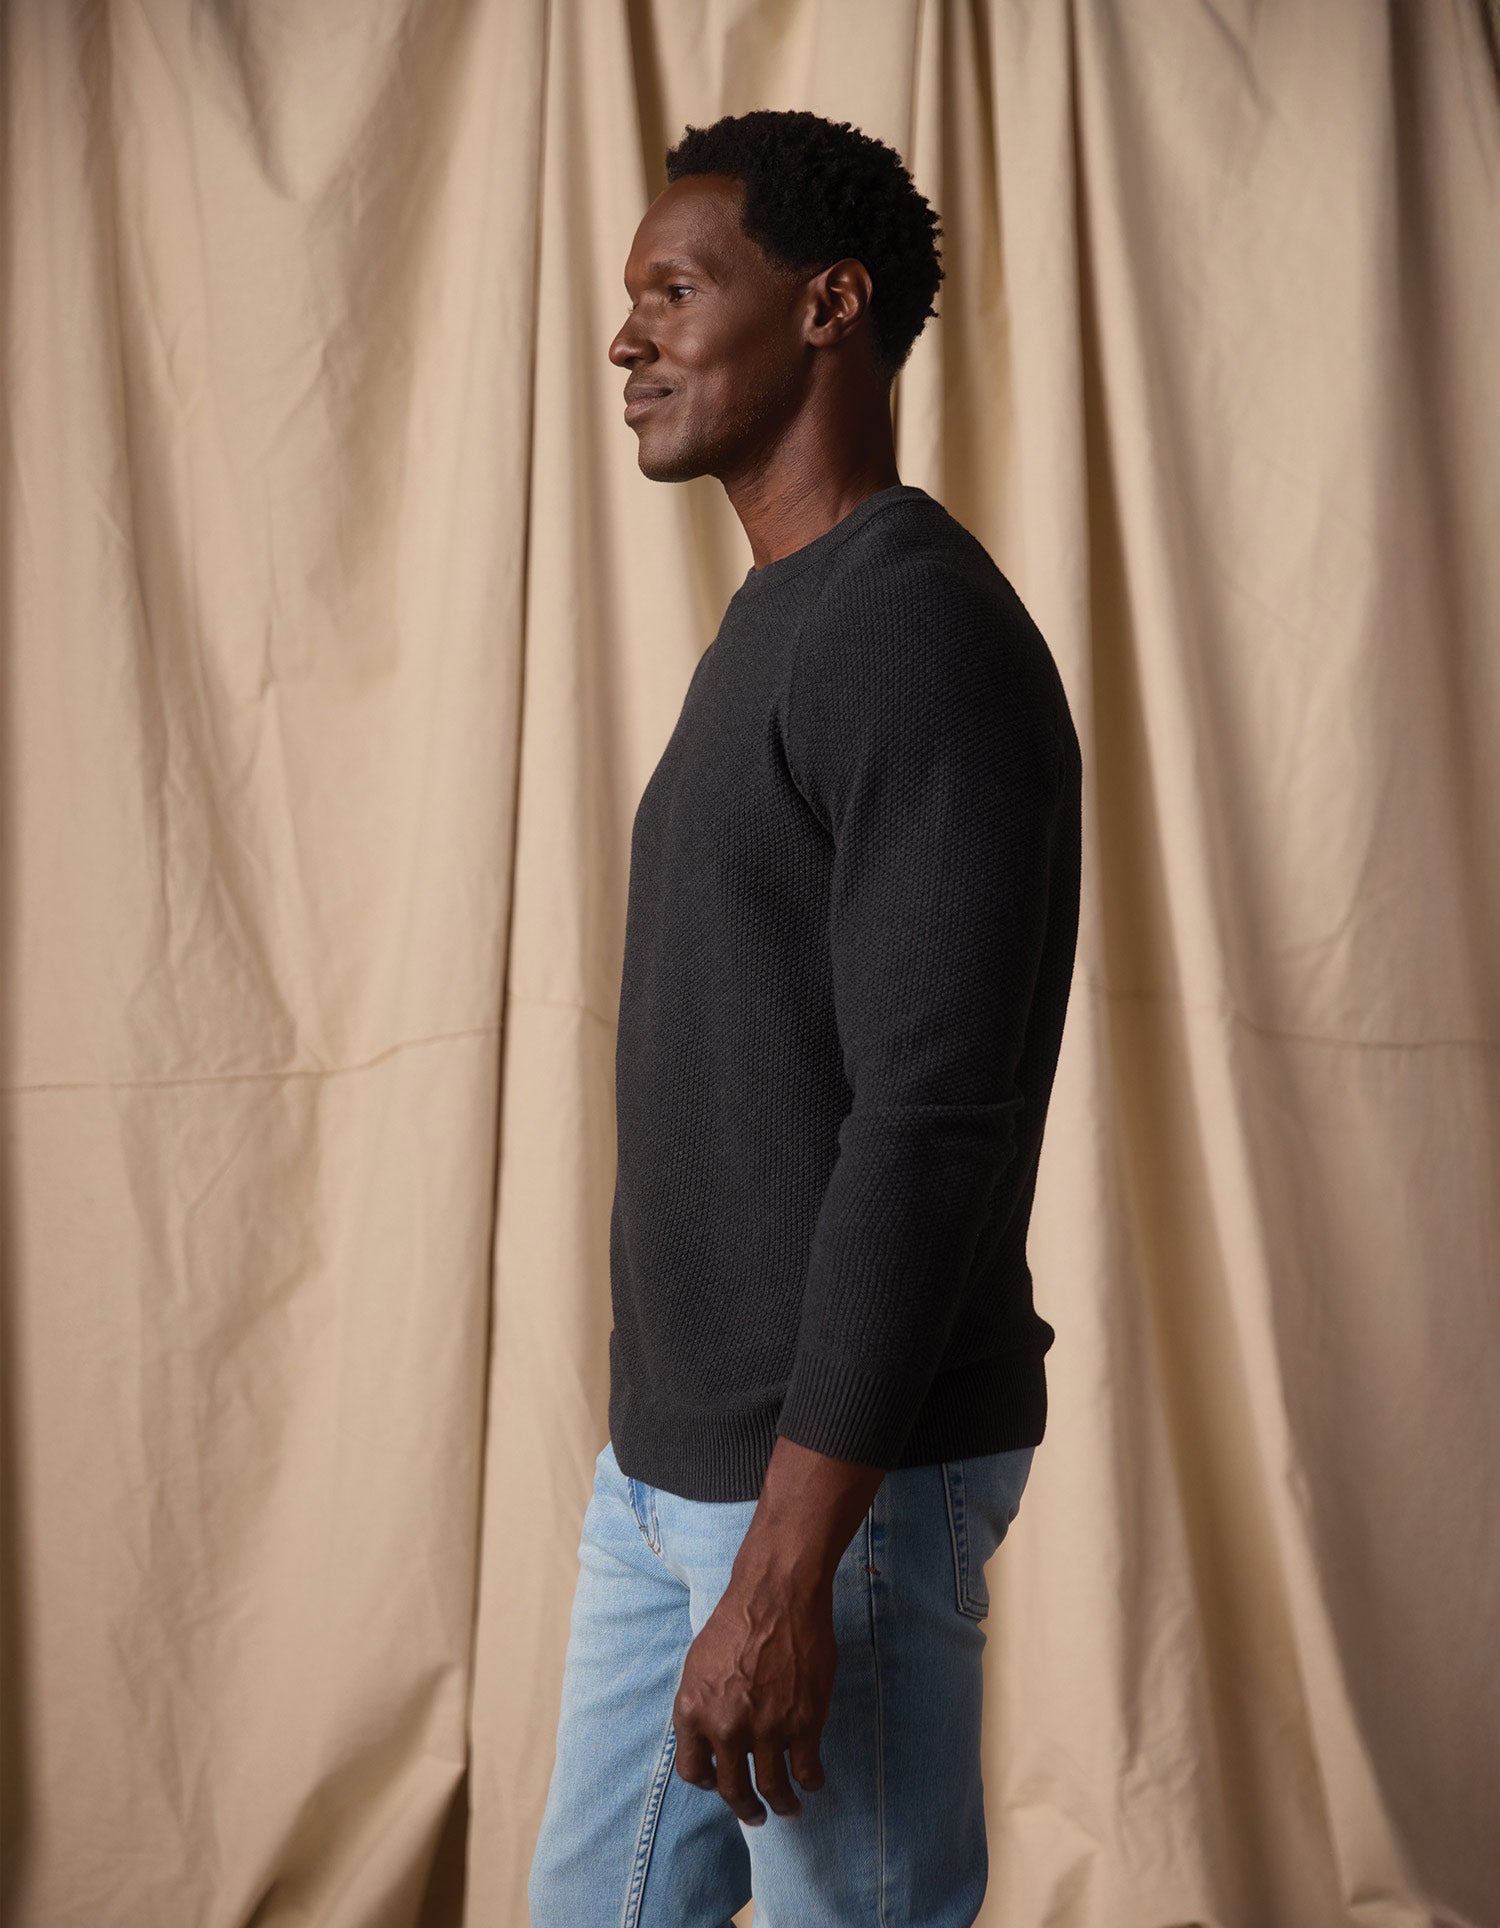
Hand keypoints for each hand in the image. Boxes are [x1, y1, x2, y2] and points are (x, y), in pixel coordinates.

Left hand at [672, 1559, 833, 1824]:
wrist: (776, 1595)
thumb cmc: (737, 1620)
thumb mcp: (699, 1665)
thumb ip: (702, 1706)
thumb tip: (711, 1738)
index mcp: (692, 1711)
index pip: (692, 1771)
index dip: (708, 1782)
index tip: (720, 1785)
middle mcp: (724, 1728)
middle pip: (731, 1788)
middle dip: (745, 1808)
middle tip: (755, 1815)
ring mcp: (765, 1729)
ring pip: (771, 1787)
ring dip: (781, 1804)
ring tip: (788, 1808)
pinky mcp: (803, 1724)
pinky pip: (806, 1771)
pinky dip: (811, 1782)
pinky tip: (813, 1780)